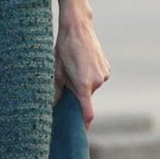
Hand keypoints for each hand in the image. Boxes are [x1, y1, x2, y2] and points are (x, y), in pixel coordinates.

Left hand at [54, 0, 109, 126]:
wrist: (78, 27)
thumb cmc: (63, 49)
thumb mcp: (55, 71)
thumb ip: (55, 91)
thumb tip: (52, 106)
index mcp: (83, 85)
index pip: (88, 112)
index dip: (84, 123)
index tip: (81, 131)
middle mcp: (97, 82)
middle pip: (86, 97)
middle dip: (77, 95)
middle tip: (66, 82)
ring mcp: (104, 75)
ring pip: (91, 87)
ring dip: (83, 83)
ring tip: (73, 67)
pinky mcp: (107, 68)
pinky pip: (97, 78)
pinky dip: (89, 76)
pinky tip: (82, 62)